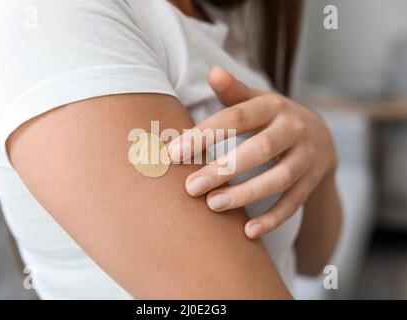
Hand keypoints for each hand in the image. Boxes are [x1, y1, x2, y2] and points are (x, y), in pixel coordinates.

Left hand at [167, 67, 337, 238]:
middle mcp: (294, 129)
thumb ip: (234, 92)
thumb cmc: (274, 118)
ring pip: (279, 178)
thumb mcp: (258, 100)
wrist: (321, 136)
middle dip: (224, 168)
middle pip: (260, 149)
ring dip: (246, 194)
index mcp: (273, 106)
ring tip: (212, 205)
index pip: (236, 117)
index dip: (205, 134)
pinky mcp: (312, 182)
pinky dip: (273, 218)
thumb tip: (212, 72)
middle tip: (190, 187)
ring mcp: (307, 157)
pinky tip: (247, 232)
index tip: (174, 153)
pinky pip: (294, 203)